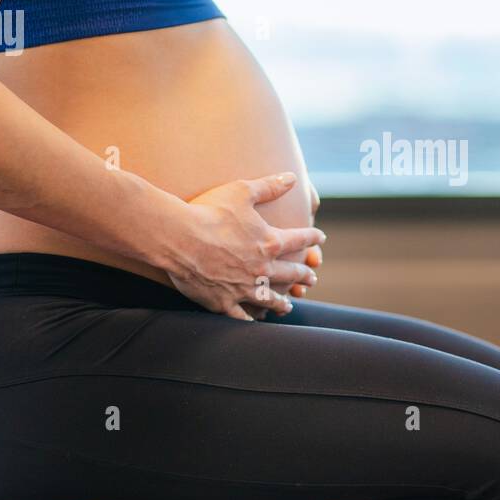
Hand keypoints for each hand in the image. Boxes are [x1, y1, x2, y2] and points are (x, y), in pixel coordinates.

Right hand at [161, 172, 323, 320]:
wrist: (178, 238)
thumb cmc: (209, 211)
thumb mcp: (242, 191)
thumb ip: (270, 186)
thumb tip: (292, 178)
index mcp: (270, 242)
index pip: (300, 240)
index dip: (312, 238)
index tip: (320, 238)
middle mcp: (262, 269)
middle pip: (290, 274)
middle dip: (304, 275)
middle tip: (312, 278)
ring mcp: (243, 288)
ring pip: (270, 300)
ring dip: (282, 303)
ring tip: (288, 305)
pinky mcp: (223, 302)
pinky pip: (242, 316)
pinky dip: (251, 319)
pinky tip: (256, 320)